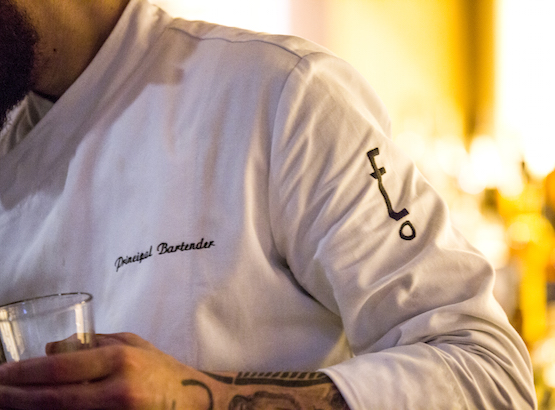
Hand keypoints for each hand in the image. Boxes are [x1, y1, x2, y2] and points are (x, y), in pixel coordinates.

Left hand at [0, 332, 213, 408]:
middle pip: (54, 397)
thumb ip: (93, 344)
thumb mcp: (133, 344)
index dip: (25, 373)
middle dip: (15, 397)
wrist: (194, 401)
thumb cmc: (162, 369)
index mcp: (121, 359)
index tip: (0, 374)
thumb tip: (49, 349)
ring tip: (6, 405)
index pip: (62, 367)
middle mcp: (118, 388)